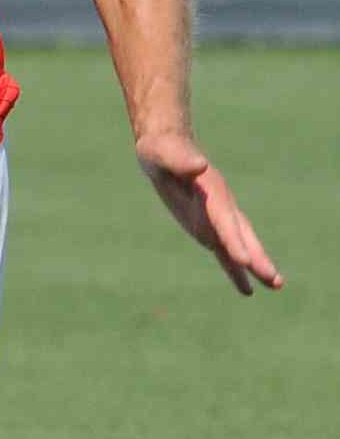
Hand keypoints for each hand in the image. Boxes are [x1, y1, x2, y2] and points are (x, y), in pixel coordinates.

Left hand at [135, 132, 282, 294]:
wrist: (166, 149)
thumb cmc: (162, 150)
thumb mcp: (164, 152)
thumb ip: (181, 160)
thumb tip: (198, 165)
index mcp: (212, 192)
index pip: (224, 220)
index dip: (233, 240)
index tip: (244, 261)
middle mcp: (220, 207)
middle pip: (241, 236)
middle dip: (257, 258)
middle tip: (276, 281)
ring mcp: (216, 218)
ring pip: (238, 246)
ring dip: (254, 266)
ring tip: (276, 286)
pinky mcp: (208, 227)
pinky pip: (223, 251)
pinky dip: (234, 269)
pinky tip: (246, 289)